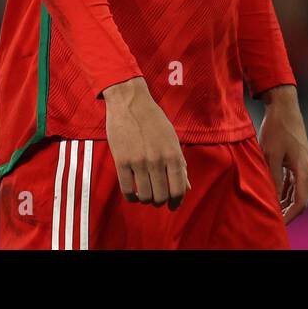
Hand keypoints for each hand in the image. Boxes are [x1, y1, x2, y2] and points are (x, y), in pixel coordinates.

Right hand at [102, 77, 189, 209]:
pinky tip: (134, 195)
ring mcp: (138, 161)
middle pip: (161, 196)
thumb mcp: (172, 139)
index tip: (172, 205)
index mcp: (172, 153)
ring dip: (147, 200)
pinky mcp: (121, 161)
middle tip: (158, 199)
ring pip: (145, 196)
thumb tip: (187, 187)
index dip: (176, 201)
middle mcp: (157, 160)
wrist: (130, 102)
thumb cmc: (154, 120)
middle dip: (161, 202)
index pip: (178, 188)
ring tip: (146, 195)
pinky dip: (132, 198)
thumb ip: (180, 164)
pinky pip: (127, 190)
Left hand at [258, 85, 307, 222]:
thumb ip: (272, 179)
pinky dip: (283, 193)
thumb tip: (270, 200)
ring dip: (284, 204)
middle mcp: (307, 170)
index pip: (301, 202)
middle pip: (300, 200)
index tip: (276, 224)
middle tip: (270, 221)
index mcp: (304, 170)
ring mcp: (302, 166)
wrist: (284, 106)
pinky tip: (271, 197)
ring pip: (296, 193)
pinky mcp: (296, 161)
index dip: (289, 217)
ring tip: (268, 211)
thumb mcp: (270, 155)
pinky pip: (292, 183)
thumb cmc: (277, 129)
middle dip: (286, 213)